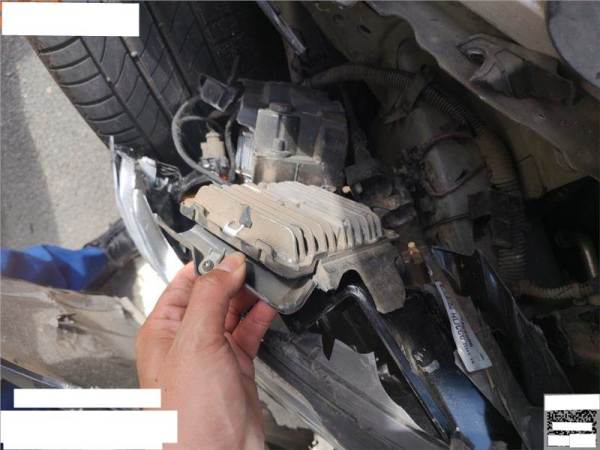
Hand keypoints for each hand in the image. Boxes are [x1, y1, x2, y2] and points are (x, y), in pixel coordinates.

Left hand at [136, 253, 276, 449]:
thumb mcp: (195, 342)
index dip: (208, 264)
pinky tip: (270, 307)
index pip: (185, 283)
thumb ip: (212, 297)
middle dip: (233, 279)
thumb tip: (228, 265)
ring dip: (249, 297)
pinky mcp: (236, 365)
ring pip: (233, 312)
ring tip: (266, 282)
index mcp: (164, 329)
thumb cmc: (186, 415)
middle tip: (254, 265)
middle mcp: (187, 339)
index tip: (231, 250)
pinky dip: (260, 318)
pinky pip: (249, 332)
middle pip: (212, 295)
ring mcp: (212, 353)